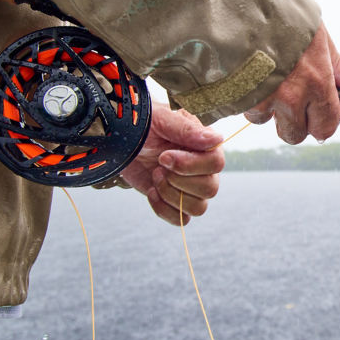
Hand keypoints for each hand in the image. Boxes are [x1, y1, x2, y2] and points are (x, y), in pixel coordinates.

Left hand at [120, 102, 224, 224]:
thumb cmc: (144, 125)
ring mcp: (192, 187)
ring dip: (171, 195)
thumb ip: (187, 130)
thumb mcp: (162, 120)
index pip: (216, 163)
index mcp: (206, 146)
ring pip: (198, 208)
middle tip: (158, 166)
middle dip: (178, 181)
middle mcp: (204, 168)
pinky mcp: (176, 202)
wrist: (122, 141)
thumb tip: (217, 139)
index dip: (190, 165)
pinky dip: (164, 210)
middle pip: (210, 189)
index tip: (164, 156)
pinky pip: (182, 219)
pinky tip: (151, 192)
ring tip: (155, 176)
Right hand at [244, 23, 339, 143]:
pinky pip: (242, 109)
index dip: (322, 125)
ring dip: (266, 108)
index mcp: (317, 83)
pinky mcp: (235, 96)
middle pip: (294, 135)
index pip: (325, 127)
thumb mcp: (318, 36)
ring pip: (265, 122)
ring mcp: (260, 99)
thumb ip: (337, 65)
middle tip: (291, 101)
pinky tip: (247, 74)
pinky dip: (245, 97)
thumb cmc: (283, 15)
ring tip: (265, 79)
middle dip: (293, 123)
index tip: (318, 118)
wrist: (241, 2)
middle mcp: (290, 97)